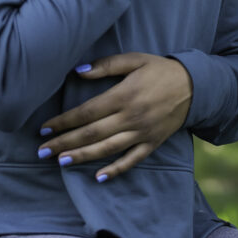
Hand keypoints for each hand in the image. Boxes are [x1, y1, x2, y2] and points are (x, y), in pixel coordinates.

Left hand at [38, 53, 192, 181]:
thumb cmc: (160, 69)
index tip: (44, 128)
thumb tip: (77, 72)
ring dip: (83, 156)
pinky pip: (132, 160)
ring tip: (61, 162)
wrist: (195, 86)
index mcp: (123, 96)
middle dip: (65, 143)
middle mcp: (131, 117)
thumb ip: (106, 65)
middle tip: (42, 151)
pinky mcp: (152, 143)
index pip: (86, 112)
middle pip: (91, 133)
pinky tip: (99, 177)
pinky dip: (116, 170)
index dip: (64, 121)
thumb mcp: (134, 60)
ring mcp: (142, 133)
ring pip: (107, 149)